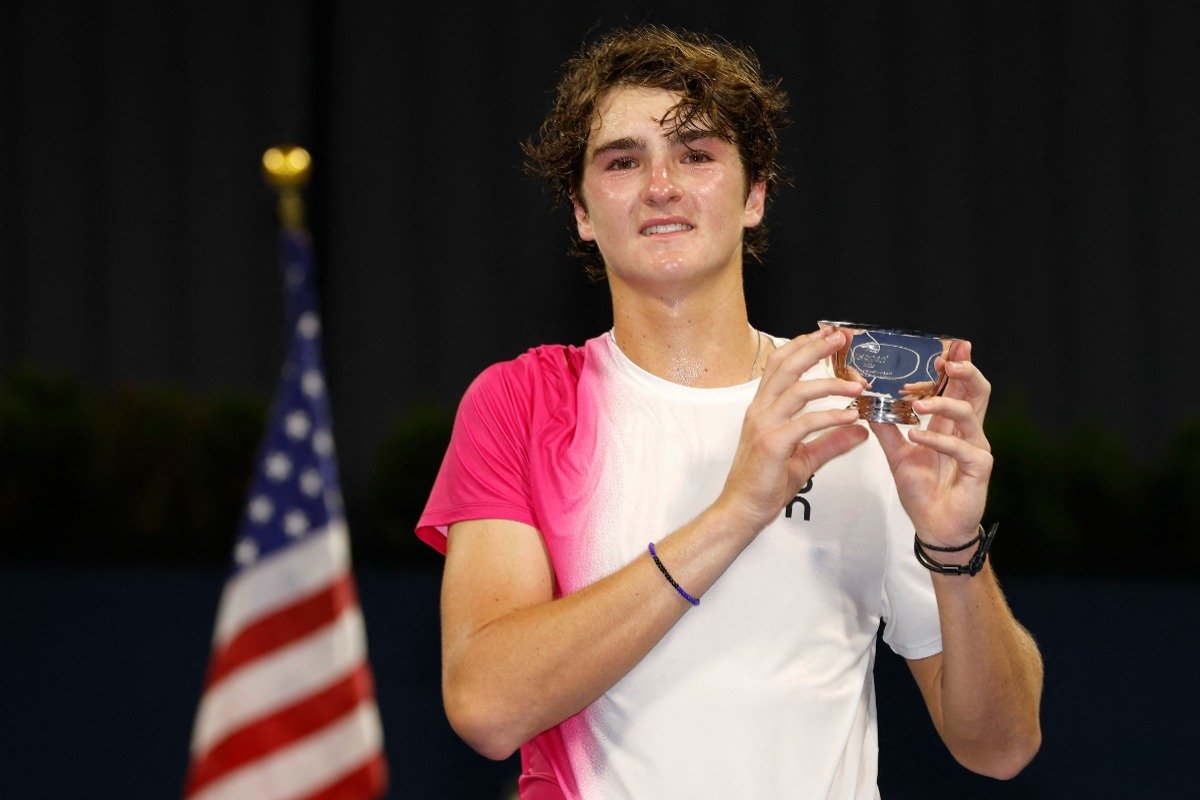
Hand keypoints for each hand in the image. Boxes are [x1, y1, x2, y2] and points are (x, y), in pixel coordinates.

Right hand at [719, 329, 868, 529]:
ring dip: (831, 383)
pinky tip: (851, 417)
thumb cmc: (765, 483)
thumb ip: (832, 441)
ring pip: (798, 390)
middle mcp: (761, 410)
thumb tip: (860, 430)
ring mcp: (764, 425)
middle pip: (787, 365)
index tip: (828, 334)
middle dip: (816, 348)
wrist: (743, 509)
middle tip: (842, 338)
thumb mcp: (804, 458)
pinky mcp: (773, 444)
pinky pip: (806, 423)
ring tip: (857, 384)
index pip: (781, 364)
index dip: (804, 345)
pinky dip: (831, 417)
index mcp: (764, 408)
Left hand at [870, 341, 992, 548]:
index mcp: (950, 424)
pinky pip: (962, 447)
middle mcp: (967, 431)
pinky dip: (938, 439)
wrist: (933, 526)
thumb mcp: (897, 454)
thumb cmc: (923, 490)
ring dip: (942, 403)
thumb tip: (867, 403)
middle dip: (964, 370)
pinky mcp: (979, 467)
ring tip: (916, 403)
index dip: (955, 366)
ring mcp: (976, 447)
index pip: (958, 386)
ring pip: (969, 413)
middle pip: (977, 390)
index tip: (941, 349)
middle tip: (945, 360)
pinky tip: (916, 436)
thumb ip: (886, 428)